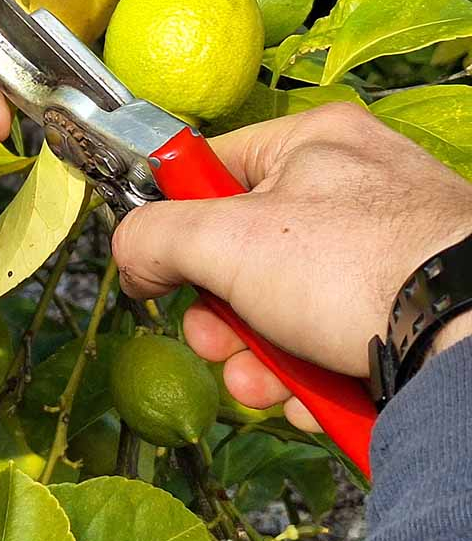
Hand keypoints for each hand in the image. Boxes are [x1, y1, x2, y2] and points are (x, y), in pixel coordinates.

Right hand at [112, 103, 471, 429]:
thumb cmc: (357, 268)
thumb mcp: (224, 240)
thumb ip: (154, 236)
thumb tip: (130, 257)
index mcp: (311, 142)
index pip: (212, 168)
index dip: (175, 221)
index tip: (162, 268)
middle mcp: (353, 186)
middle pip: (246, 249)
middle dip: (221, 315)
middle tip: (215, 343)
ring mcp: (387, 248)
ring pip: (287, 303)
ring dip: (260, 357)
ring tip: (266, 387)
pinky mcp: (410, 304)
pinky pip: (334, 332)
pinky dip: (313, 371)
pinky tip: (314, 398)